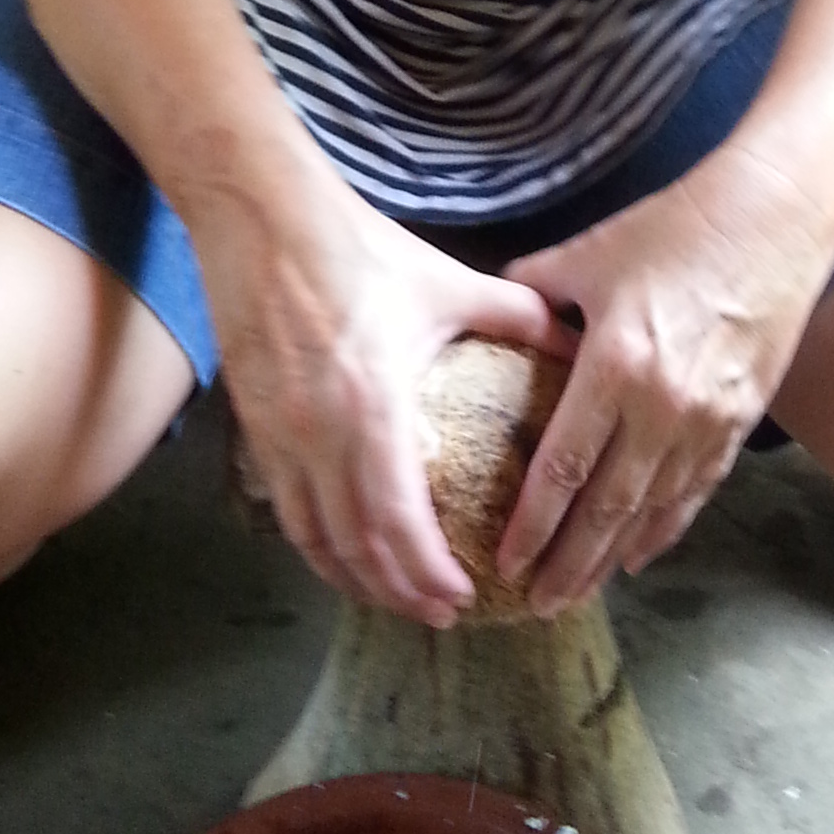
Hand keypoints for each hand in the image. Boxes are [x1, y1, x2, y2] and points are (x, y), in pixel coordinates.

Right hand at [201, 174, 570, 628]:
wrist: (262, 218)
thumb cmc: (359, 250)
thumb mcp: (446, 282)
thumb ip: (518, 316)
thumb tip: (580, 342)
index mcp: (372, 407)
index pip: (396, 521)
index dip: (427, 572)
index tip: (463, 596)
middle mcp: (318, 436)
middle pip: (356, 546)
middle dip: (400, 592)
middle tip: (440, 615)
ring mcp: (279, 436)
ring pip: (315, 539)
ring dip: (356, 580)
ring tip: (397, 600)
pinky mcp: (254, 428)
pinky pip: (286, 511)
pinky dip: (317, 548)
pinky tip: (342, 558)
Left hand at [494, 141, 833, 612]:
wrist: (775, 216)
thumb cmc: (676, 226)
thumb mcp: (589, 253)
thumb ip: (534, 292)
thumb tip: (494, 313)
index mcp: (614, 364)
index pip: (562, 467)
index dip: (532, 523)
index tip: (505, 560)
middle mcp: (661, 406)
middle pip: (606, 508)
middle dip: (567, 563)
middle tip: (536, 604)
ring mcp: (707, 419)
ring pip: (652, 512)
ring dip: (611, 559)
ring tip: (578, 594)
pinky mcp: (741, 420)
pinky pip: (696, 492)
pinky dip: (665, 530)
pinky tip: (639, 556)